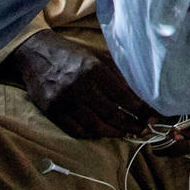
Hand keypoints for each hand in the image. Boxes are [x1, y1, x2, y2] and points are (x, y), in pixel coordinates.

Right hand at [12, 32, 156, 139]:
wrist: (38, 55)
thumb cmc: (74, 56)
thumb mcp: (99, 56)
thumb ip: (119, 72)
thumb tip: (143, 91)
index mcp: (95, 69)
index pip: (124, 95)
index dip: (141, 110)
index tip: (152, 116)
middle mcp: (80, 85)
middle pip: (111, 114)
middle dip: (132, 125)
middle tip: (144, 129)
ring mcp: (64, 100)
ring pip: (95, 126)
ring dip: (114, 133)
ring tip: (127, 133)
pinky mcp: (52, 111)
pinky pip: (76, 130)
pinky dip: (92, 134)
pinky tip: (103, 132)